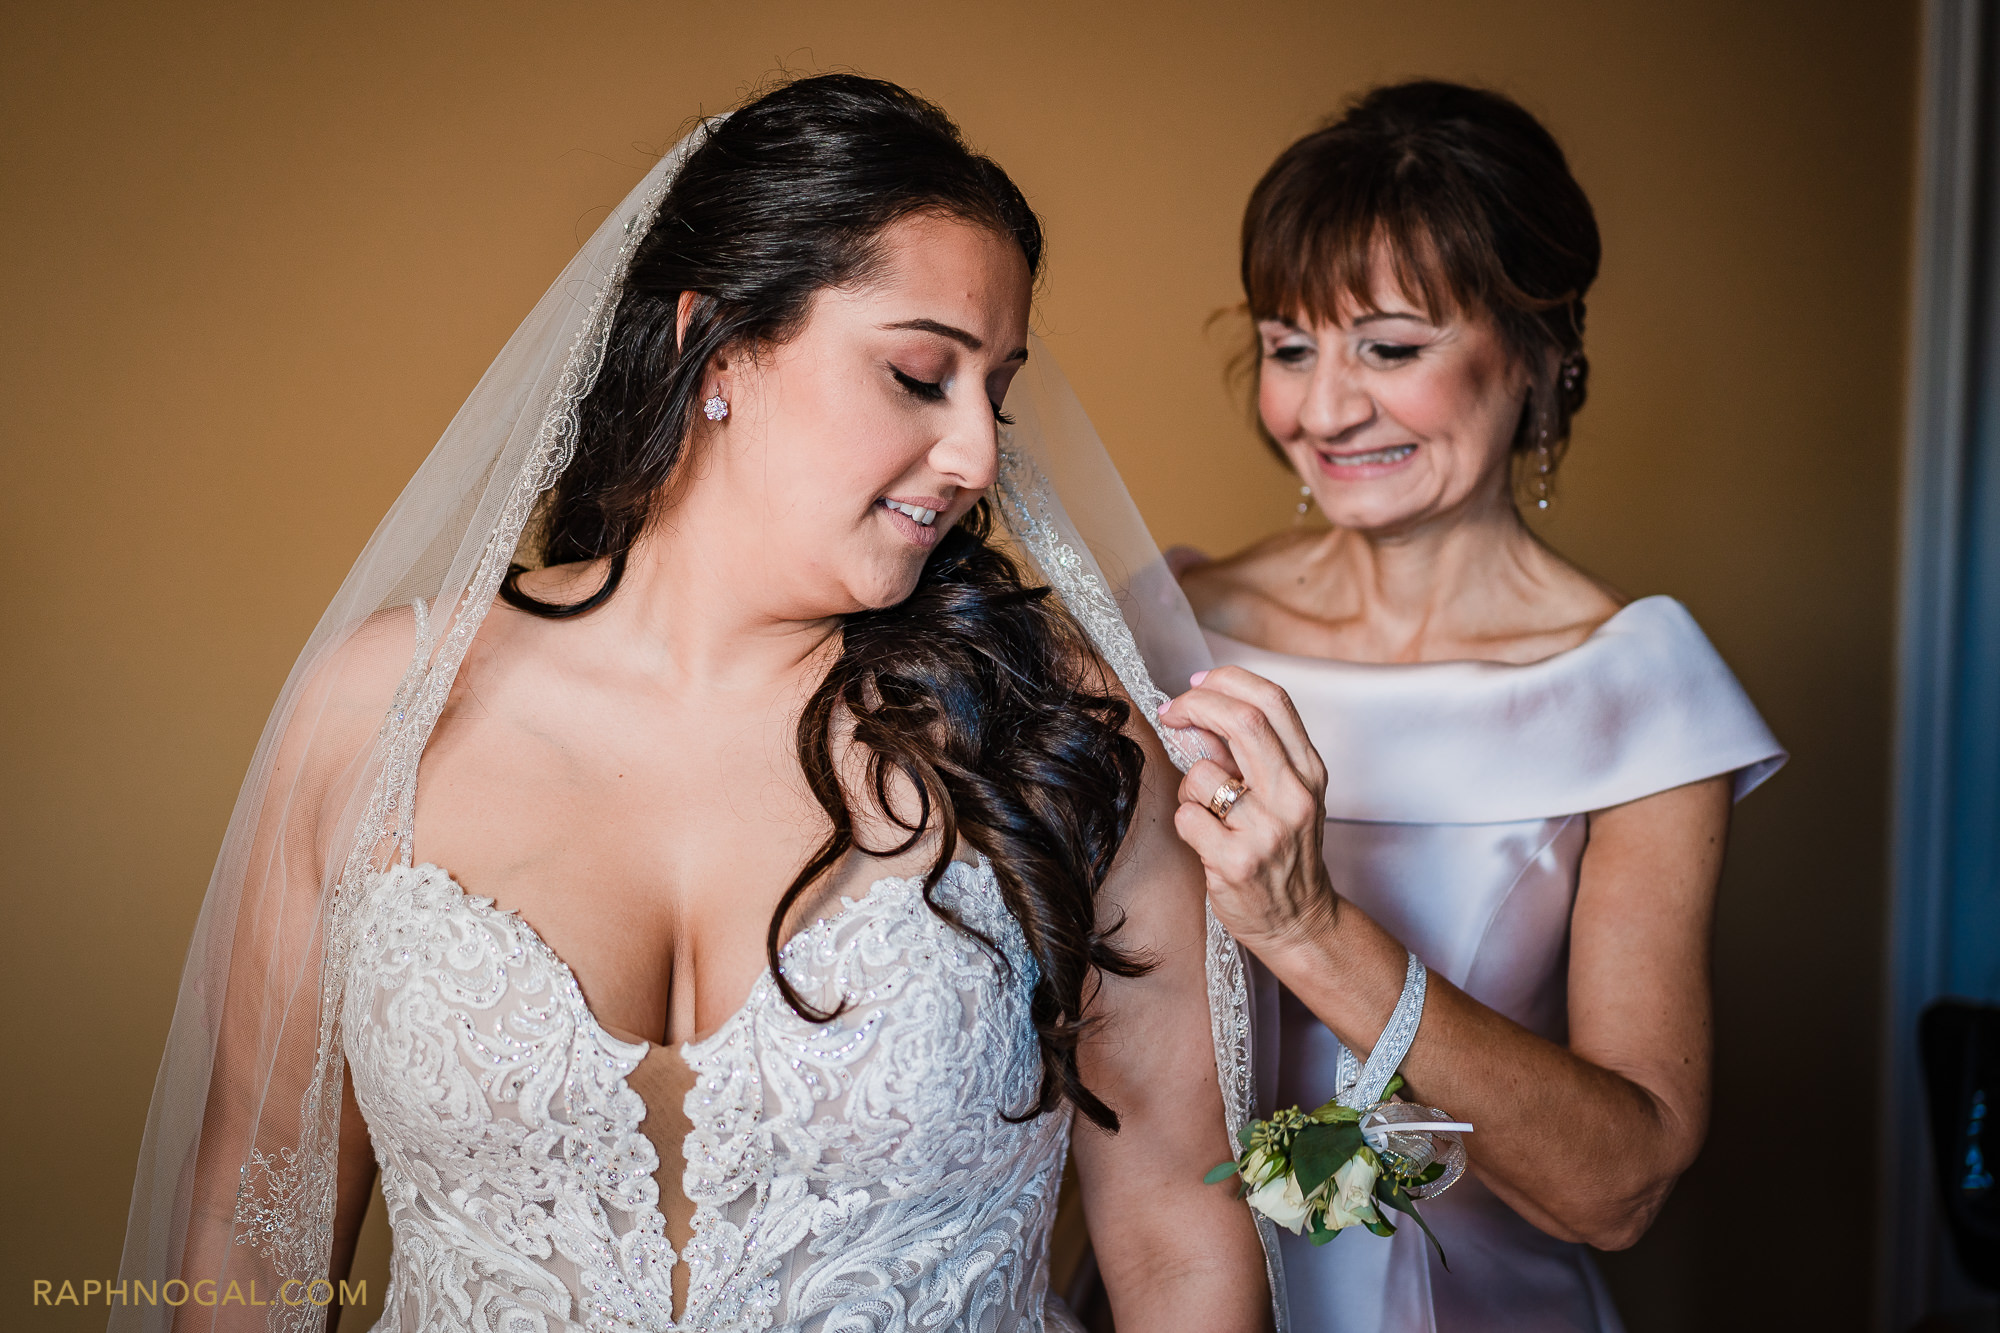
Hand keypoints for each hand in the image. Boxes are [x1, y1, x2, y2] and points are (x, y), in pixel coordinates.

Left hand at [1157, 666, 1338, 959]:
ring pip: (1201, 772)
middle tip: (1172, 713)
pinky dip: (1185, 822)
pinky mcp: (1236, 862)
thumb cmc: (1285, 851)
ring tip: (1207, 811)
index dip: (1226, 681)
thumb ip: (1249, 753)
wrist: (1300, 921)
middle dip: (1194, 705)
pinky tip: (1206, 841)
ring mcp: (1267, 830)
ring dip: (1188, 784)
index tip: (1196, 685)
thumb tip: (1195, 712)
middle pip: (1242, 720)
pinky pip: (1186, 817)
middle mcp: (1294, 795)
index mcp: (1309, 770)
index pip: (1272, 700)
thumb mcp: (1285, 794)